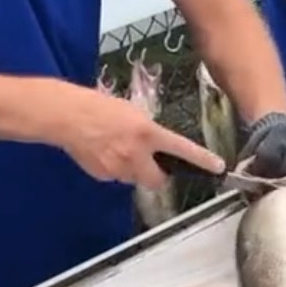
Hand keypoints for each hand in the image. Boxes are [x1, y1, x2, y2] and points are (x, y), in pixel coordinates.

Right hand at [44, 82, 224, 188]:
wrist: (67, 116)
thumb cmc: (99, 106)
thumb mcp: (131, 111)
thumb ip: (146, 129)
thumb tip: (153, 142)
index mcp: (148, 133)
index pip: (182, 149)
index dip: (202, 160)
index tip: (218, 167)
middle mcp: (137, 155)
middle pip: (158, 180)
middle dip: (158, 175)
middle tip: (151, 164)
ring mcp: (119, 168)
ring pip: (135, 178)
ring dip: (133, 170)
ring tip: (117, 150)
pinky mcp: (103, 175)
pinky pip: (116, 177)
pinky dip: (114, 169)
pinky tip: (102, 153)